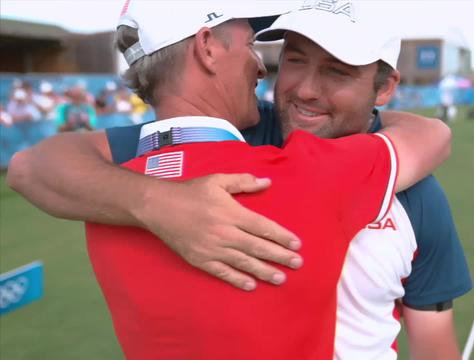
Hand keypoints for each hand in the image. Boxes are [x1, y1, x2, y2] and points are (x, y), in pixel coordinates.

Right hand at [136, 173, 302, 290]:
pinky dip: (237, 280)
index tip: (297, 245)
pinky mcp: (200, 260)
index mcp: (232, 213)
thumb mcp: (218, 180)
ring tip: (281, 278)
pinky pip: (223, 272)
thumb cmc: (191, 192)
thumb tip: (267, 182)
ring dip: (264, 271)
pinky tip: (251, 285)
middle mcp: (225, 233)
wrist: (158, 207)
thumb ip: (243, 182)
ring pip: (244, 263)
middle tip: (297, 264)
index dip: (281, 237)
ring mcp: (212, 249)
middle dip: (280, 256)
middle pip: (258, 247)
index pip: (263, 227)